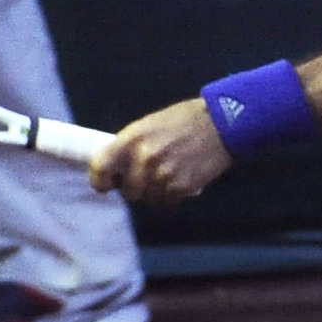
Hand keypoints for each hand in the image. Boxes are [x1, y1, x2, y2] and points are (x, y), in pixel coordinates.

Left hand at [90, 98, 231, 202]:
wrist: (221, 124)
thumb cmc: (183, 120)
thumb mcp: (148, 125)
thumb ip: (130, 146)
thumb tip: (115, 169)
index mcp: (132, 139)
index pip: (101, 167)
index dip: (99, 180)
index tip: (105, 184)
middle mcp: (145, 158)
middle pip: (128, 191)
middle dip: (135, 188)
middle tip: (146, 177)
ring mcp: (164, 175)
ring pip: (149, 198)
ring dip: (155, 191)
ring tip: (168, 174)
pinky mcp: (182, 187)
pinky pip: (168, 200)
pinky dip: (172, 193)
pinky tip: (181, 177)